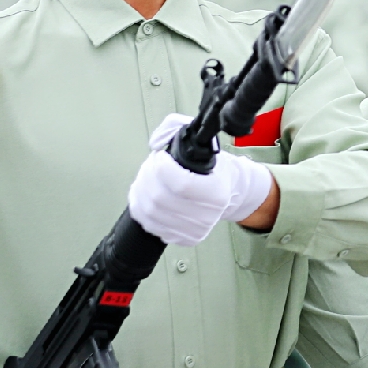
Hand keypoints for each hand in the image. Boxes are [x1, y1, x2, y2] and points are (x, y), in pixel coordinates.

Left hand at [126, 116, 274, 244]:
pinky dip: (140, 207)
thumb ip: (177, 129)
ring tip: (146, 177)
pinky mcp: (183, 238)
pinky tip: (145, 195)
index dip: (162, 168)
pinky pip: (149, 225)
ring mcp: (194, 229)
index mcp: (217, 191)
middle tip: (151, 165)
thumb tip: (157, 141)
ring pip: (150, 212)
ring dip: (140, 190)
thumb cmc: (212, 169)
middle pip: (160, 199)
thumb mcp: (203, 141)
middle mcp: (208, 214)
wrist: (226, 192)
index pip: (182, 184)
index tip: (159, 156)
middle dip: (147, 176)